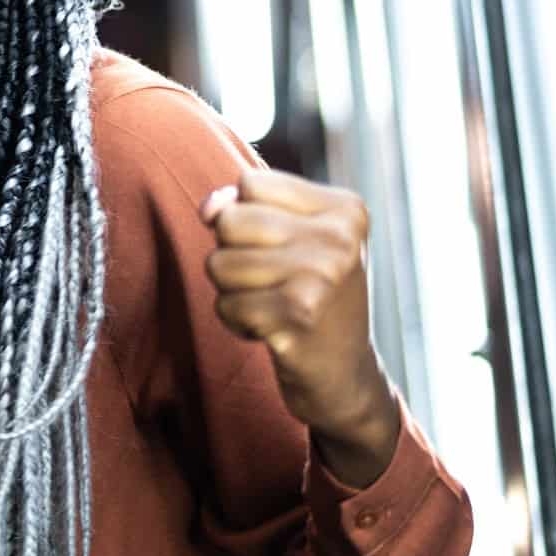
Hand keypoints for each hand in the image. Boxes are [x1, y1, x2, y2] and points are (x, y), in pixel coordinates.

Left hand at [202, 169, 400, 486]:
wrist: (344, 373)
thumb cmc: (309, 294)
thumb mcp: (292, 239)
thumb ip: (244, 207)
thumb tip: (210, 206)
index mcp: (346, 208)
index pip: (249, 183)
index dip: (247, 216)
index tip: (282, 247)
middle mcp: (340, 238)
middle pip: (229, 220)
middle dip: (233, 254)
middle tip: (274, 281)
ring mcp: (322, 277)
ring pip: (218, 263)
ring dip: (233, 291)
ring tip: (273, 304)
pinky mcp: (297, 317)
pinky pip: (225, 305)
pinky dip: (237, 321)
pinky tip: (272, 330)